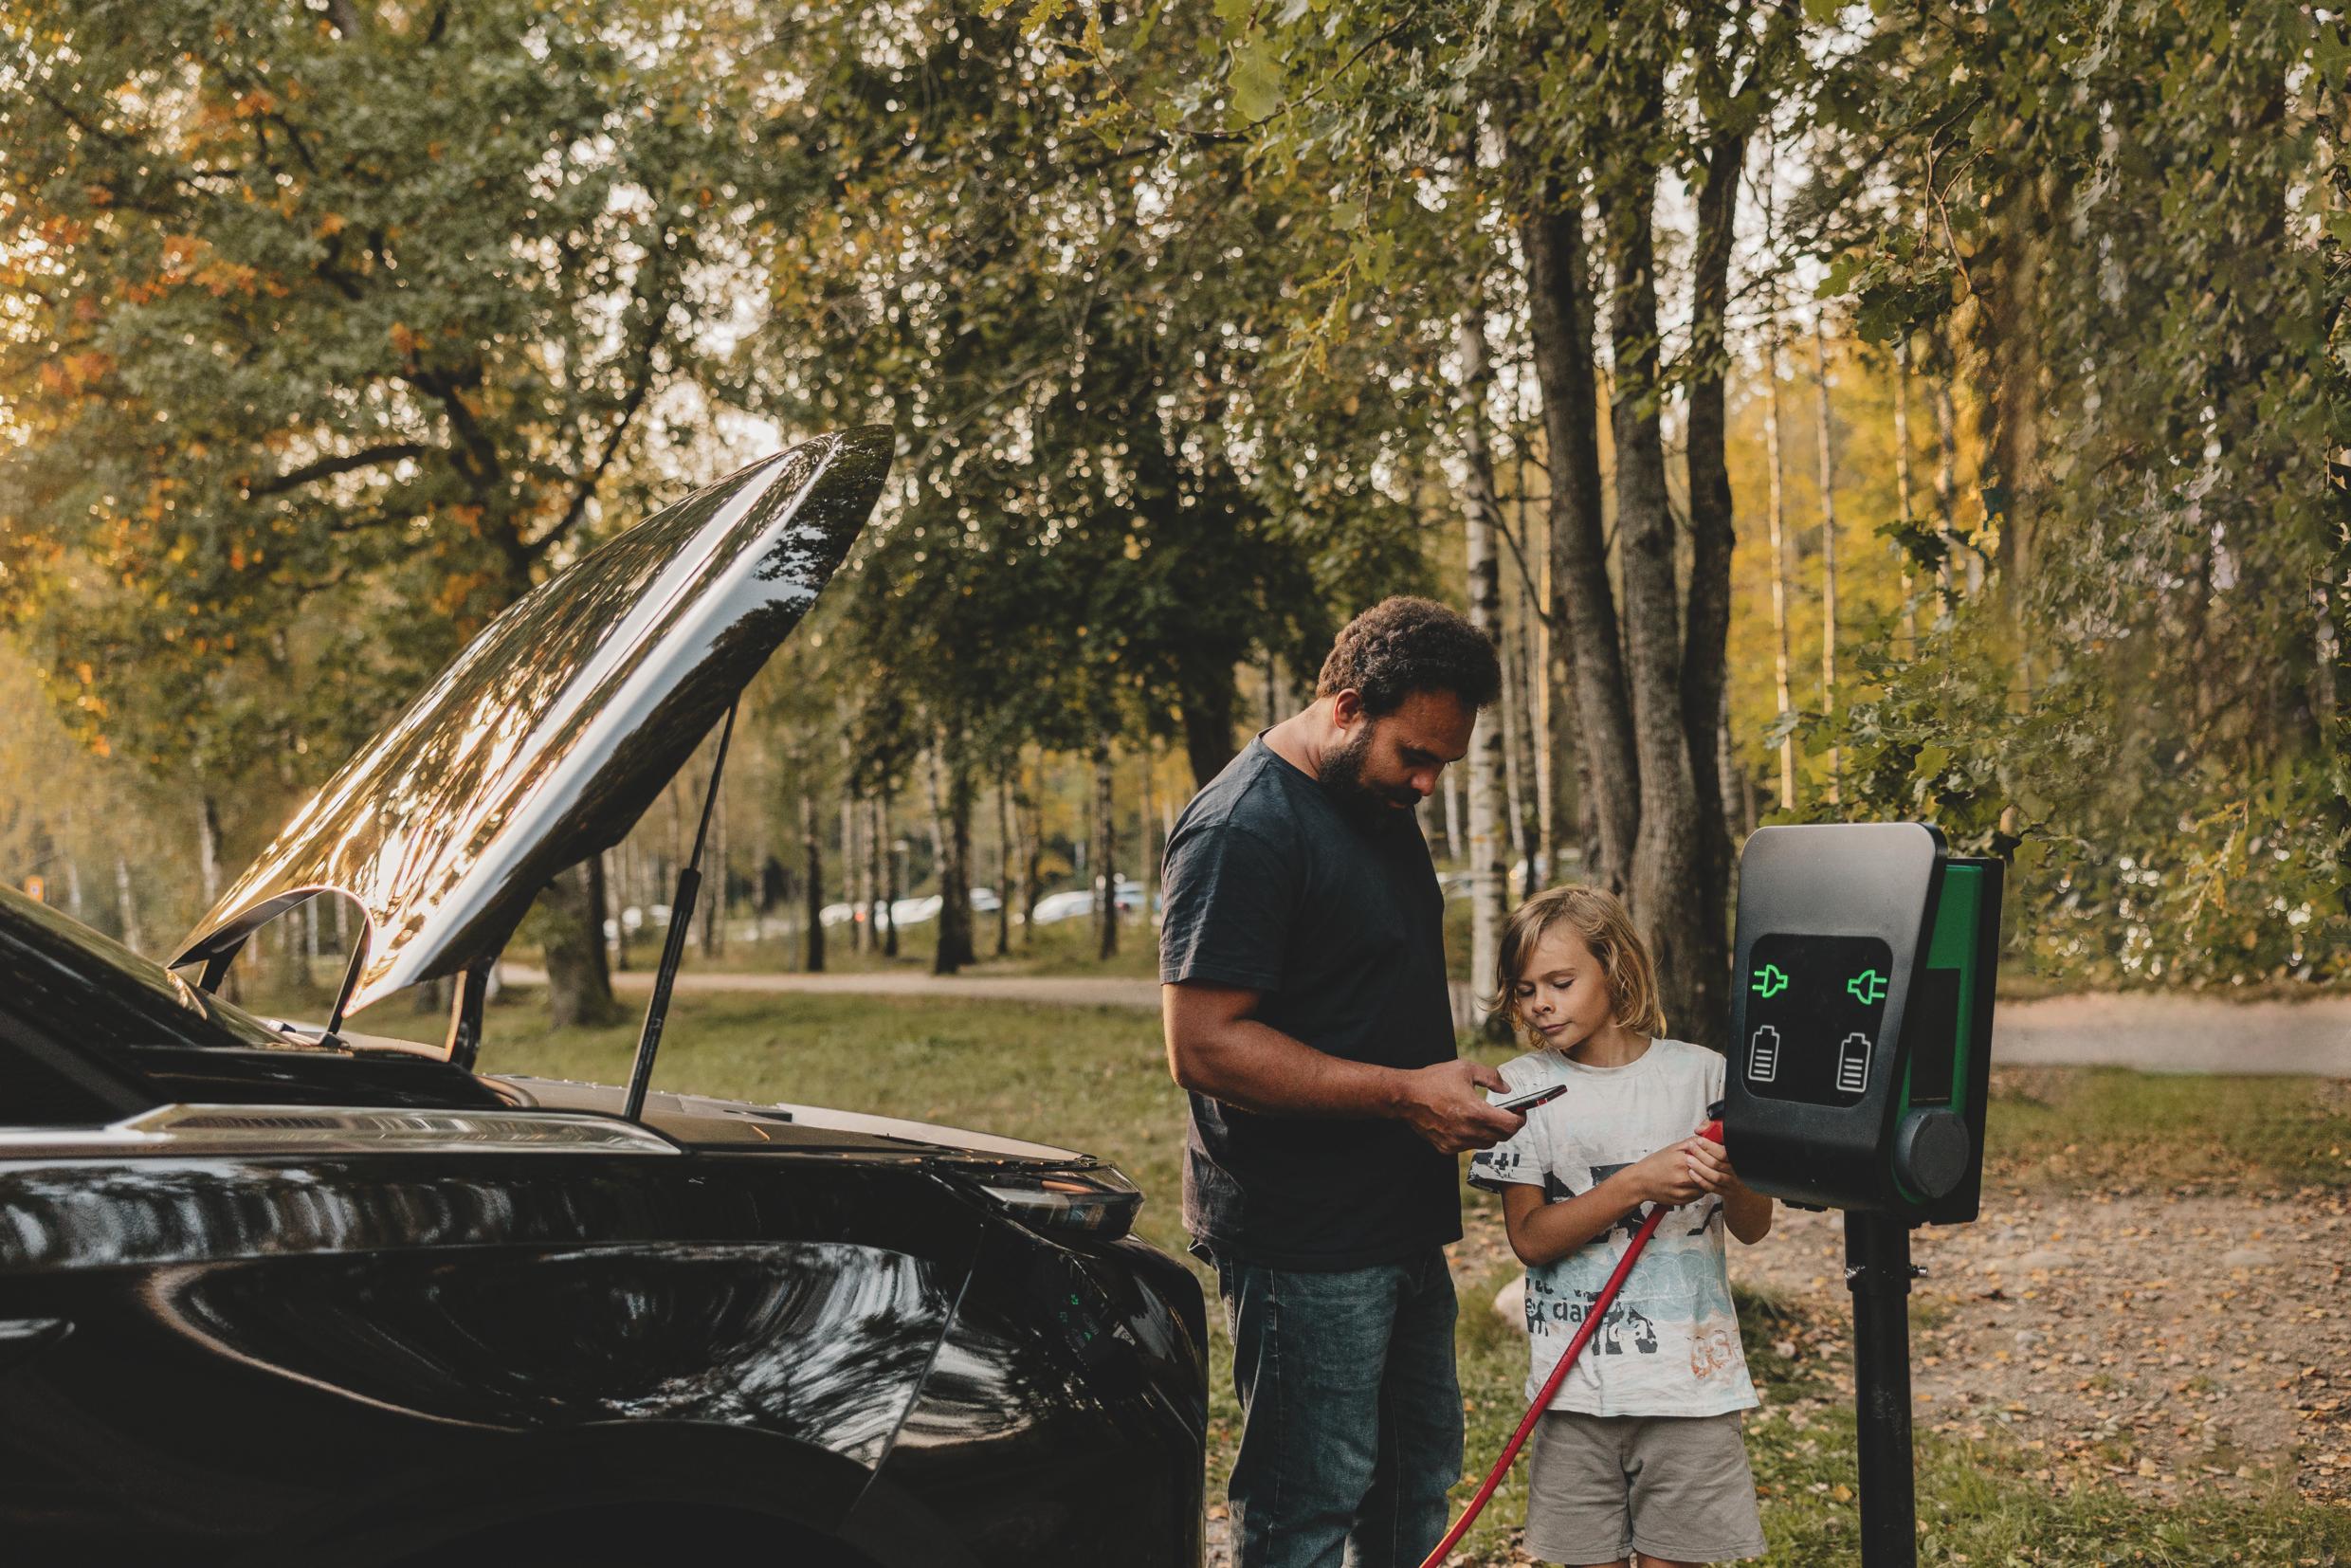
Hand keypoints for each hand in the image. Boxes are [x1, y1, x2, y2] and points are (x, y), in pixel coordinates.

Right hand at [1393, 1060, 1524, 1154]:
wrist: (1406, 1096)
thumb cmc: (1434, 1080)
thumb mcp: (1465, 1069)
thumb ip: (1491, 1077)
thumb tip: (1507, 1089)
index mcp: (1476, 1111)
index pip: (1511, 1125)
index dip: (1520, 1119)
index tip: (1520, 1112)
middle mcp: (1468, 1131)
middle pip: (1502, 1137)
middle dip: (1508, 1126)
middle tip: (1505, 1114)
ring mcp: (1457, 1142)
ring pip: (1487, 1143)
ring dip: (1491, 1132)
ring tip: (1483, 1118)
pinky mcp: (1446, 1148)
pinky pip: (1469, 1146)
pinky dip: (1473, 1137)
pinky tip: (1464, 1123)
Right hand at [1623, 1137, 1713, 1206]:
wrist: (1640, 1181)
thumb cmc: (1654, 1165)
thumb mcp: (1672, 1148)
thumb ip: (1690, 1143)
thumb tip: (1705, 1138)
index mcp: (1682, 1161)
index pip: (1708, 1161)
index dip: (1712, 1159)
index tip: (1712, 1157)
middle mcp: (1683, 1177)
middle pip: (1709, 1175)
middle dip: (1711, 1171)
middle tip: (1708, 1167)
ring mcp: (1683, 1191)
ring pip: (1706, 1187)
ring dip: (1705, 1181)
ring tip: (1697, 1175)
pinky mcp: (1682, 1200)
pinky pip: (1699, 1196)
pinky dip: (1698, 1190)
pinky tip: (1690, 1184)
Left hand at [1683, 1134, 1739, 1195]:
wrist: (1742, 1177)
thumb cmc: (1729, 1153)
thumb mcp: (1725, 1137)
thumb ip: (1712, 1128)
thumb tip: (1700, 1129)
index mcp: (1738, 1156)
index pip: (1725, 1152)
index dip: (1710, 1146)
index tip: (1698, 1141)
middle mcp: (1738, 1170)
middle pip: (1718, 1163)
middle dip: (1701, 1155)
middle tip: (1690, 1148)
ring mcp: (1734, 1182)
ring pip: (1716, 1176)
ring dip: (1700, 1168)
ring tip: (1689, 1161)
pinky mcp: (1728, 1191)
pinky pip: (1713, 1188)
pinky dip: (1701, 1181)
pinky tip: (1692, 1174)